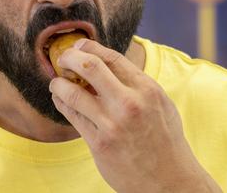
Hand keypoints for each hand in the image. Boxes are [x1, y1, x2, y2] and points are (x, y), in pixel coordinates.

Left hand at [49, 39, 220, 192]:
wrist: (169, 180)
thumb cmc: (165, 139)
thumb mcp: (160, 103)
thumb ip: (137, 84)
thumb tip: (108, 64)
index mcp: (147, 89)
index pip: (112, 57)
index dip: (90, 47)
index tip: (79, 46)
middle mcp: (129, 103)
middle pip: (89, 66)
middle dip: (69, 57)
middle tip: (62, 58)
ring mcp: (112, 124)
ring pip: (72, 92)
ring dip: (58, 83)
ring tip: (57, 83)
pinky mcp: (99, 143)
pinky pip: (72, 116)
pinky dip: (61, 103)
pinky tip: (60, 99)